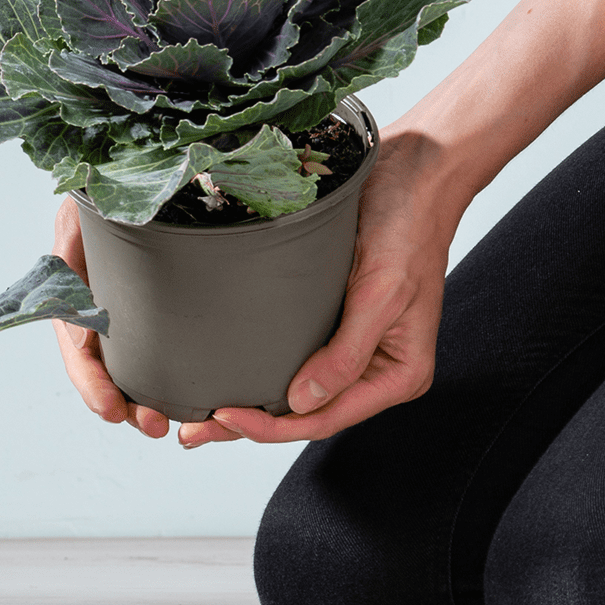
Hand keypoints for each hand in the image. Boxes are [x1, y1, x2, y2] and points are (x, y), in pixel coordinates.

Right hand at [51, 196, 175, 439]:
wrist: (143, 181)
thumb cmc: (103, 197)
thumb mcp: (81, 223)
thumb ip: (71, 258)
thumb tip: (76, 326)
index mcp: (78, 302)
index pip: (80, 355)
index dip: (92, 386)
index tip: (112, 410)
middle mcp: (107, 318)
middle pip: (112, 377)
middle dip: (131, 409)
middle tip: (159, 427)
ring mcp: (136, 321)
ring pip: (142, 376)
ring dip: (157, 406)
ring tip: (181, 427)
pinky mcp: (170, 318)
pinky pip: (173, 357)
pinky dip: (181, 383)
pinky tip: (203, 400)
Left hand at [181, 129, 460, 447]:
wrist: (414, 172)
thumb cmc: (407, 226)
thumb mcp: (381, 292)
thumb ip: (347, 354)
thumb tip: (302, 402)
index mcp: (396, 374)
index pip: (325, 418)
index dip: (271, 427)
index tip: (222, 416)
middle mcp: (372, 368)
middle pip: (303, 412)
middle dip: (248, 425)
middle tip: (190, 432)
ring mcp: (349, 346)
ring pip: (292, 391)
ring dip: (249, 404)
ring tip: (194, 415)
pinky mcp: (329, 319)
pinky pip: (290, 357)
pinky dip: (258, 370)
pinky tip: (223, 373)